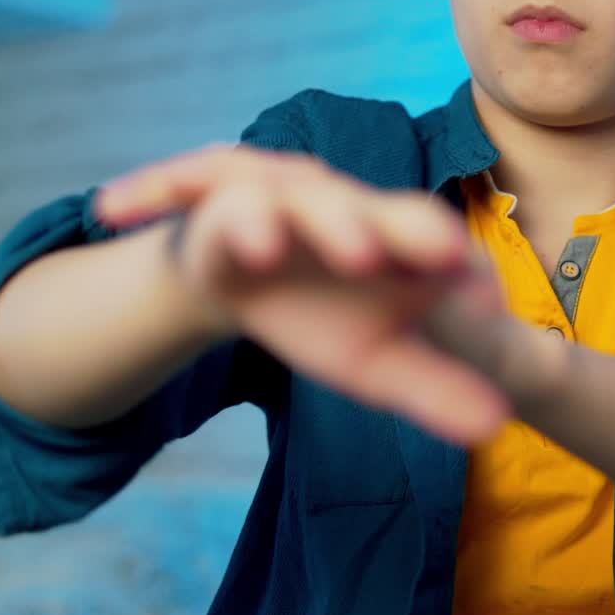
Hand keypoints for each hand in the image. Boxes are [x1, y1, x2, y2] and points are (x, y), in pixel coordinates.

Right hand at [94, 143, 511, 444]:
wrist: (259, 273)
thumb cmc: (328, 314)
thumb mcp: (379, 360)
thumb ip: (436, 388)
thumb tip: (499, 426)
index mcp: (395, 242)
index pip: (434, 244)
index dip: (456, 270)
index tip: (483, 307)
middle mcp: (342, 207)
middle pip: (358, 210)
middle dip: (366, 228)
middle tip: (376, 256)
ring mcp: (279, 197)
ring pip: (275, 197)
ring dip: (265, 216)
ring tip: (262, 245)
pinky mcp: (219, 202)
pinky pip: (187, 189)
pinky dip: (154, 189)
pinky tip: (115, 208)